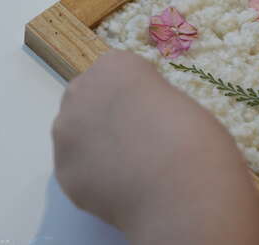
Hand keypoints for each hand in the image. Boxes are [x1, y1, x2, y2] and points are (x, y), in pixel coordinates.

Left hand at [52, 50, 258, 244]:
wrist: (182, 191)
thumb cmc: (195, 139)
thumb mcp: (178, 101)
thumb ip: (148, 102)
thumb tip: (139, 122)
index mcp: (115, 66)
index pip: (116, 71)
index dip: (135, 93)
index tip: (152, 111)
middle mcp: (82, 92)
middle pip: (87, 97)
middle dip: (106, 114)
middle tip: (135, 139)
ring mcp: (66, 133)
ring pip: (75, 133)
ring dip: (94, 144)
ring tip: (128, 167)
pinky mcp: (62, 172)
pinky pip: (78, 169)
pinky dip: (94, 177)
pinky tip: (120, 187)